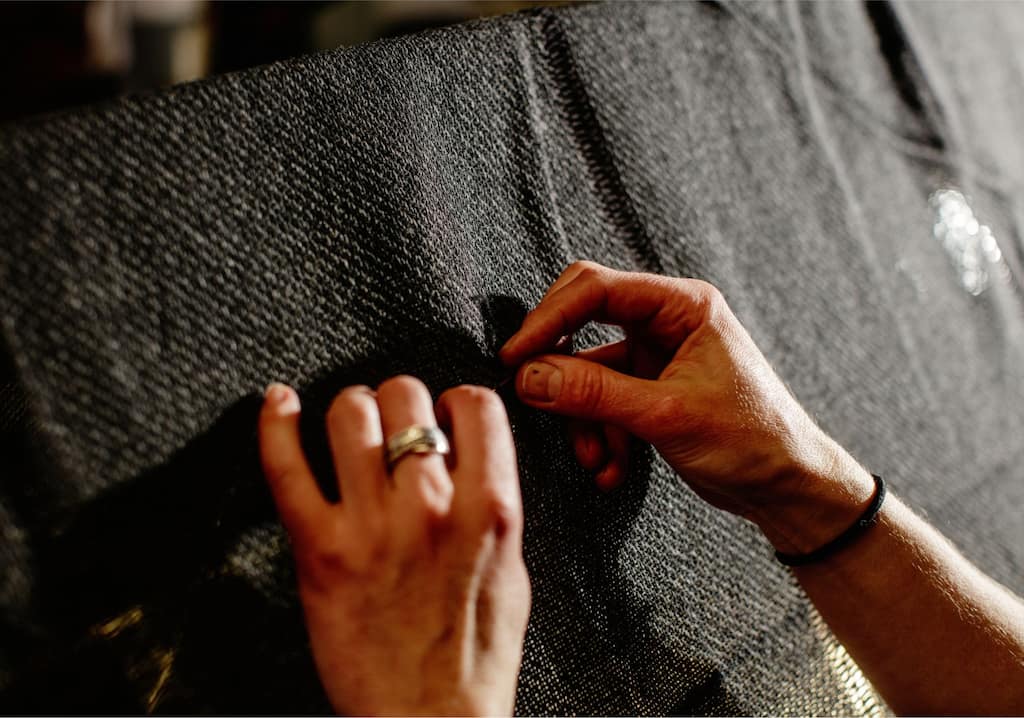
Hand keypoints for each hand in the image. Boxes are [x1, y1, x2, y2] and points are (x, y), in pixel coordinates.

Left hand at [258, 377, 529, 715]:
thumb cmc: (474, 657)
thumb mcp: (511, 569)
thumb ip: (492, 503)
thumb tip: (467, 453)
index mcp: (490, 510)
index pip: (477, 406)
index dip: (457, 401)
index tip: (445, 413)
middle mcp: (431, 509)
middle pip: (406, 395)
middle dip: (400, 402)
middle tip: (395, 426)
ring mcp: (372, 526)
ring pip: (350, 414)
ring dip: (351, 411)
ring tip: (352, 430)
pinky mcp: (320, 550)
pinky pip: (287, 466)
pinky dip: (275, 424)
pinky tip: (278, 403)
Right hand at [499, 261, 874, 552]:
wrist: (788, 487)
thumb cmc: (753, 439)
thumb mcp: (666, 415)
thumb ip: (594, 393)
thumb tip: (530, 377)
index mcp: (683, 305)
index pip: (596, 289)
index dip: (549, 318)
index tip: (516, 356)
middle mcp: (667, 322)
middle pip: (584, 323)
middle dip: (562, 371)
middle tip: (534, 398)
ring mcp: (657, 356)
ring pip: (588, 371)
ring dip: (583, 419)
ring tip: (595, 459)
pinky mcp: (651, 390)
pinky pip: (603, 401)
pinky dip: (600, 435)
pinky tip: (612, 468)